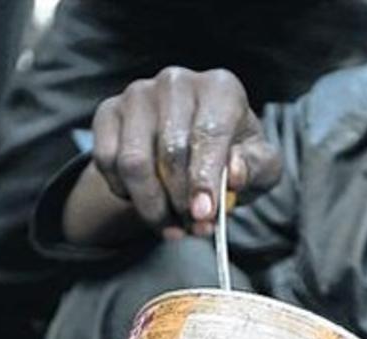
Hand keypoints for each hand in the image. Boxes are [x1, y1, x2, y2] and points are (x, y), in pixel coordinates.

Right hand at [90, 67, 281, 237]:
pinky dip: (124, 192)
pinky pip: (107, 161)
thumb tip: (234, 174)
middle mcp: (177, 82)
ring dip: (151, 205)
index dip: (205, 179)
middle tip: (191, 228)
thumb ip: (255, 168)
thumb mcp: (259, 166)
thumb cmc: (232, 155)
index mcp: (220, 88)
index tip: (203, 215)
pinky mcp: (108, 111)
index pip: (209, 134)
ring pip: (133, 161)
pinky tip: (147, 199)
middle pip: (170, 151)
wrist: (191, 147)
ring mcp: (138, 94)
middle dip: (180, 200)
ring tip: (171, 224)